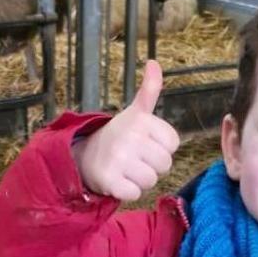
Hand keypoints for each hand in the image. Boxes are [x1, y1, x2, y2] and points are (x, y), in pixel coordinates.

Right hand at [72, 60, 179, 200]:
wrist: (84, 154)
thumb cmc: (119, 135)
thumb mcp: (135, 112)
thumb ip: (149, 90)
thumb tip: (154, 62)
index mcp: (141, 120)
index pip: (173, 144)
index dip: (161, 147)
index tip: (145, 142)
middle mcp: (130, 137)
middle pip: (165, 164)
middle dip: (152, 165)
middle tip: (134, 158)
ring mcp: (118, 159)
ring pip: (152, 180)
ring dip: (141, 180)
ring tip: (126, 168)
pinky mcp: (109, 180)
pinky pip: (135, 194)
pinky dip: (128, 192)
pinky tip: (118, 180)